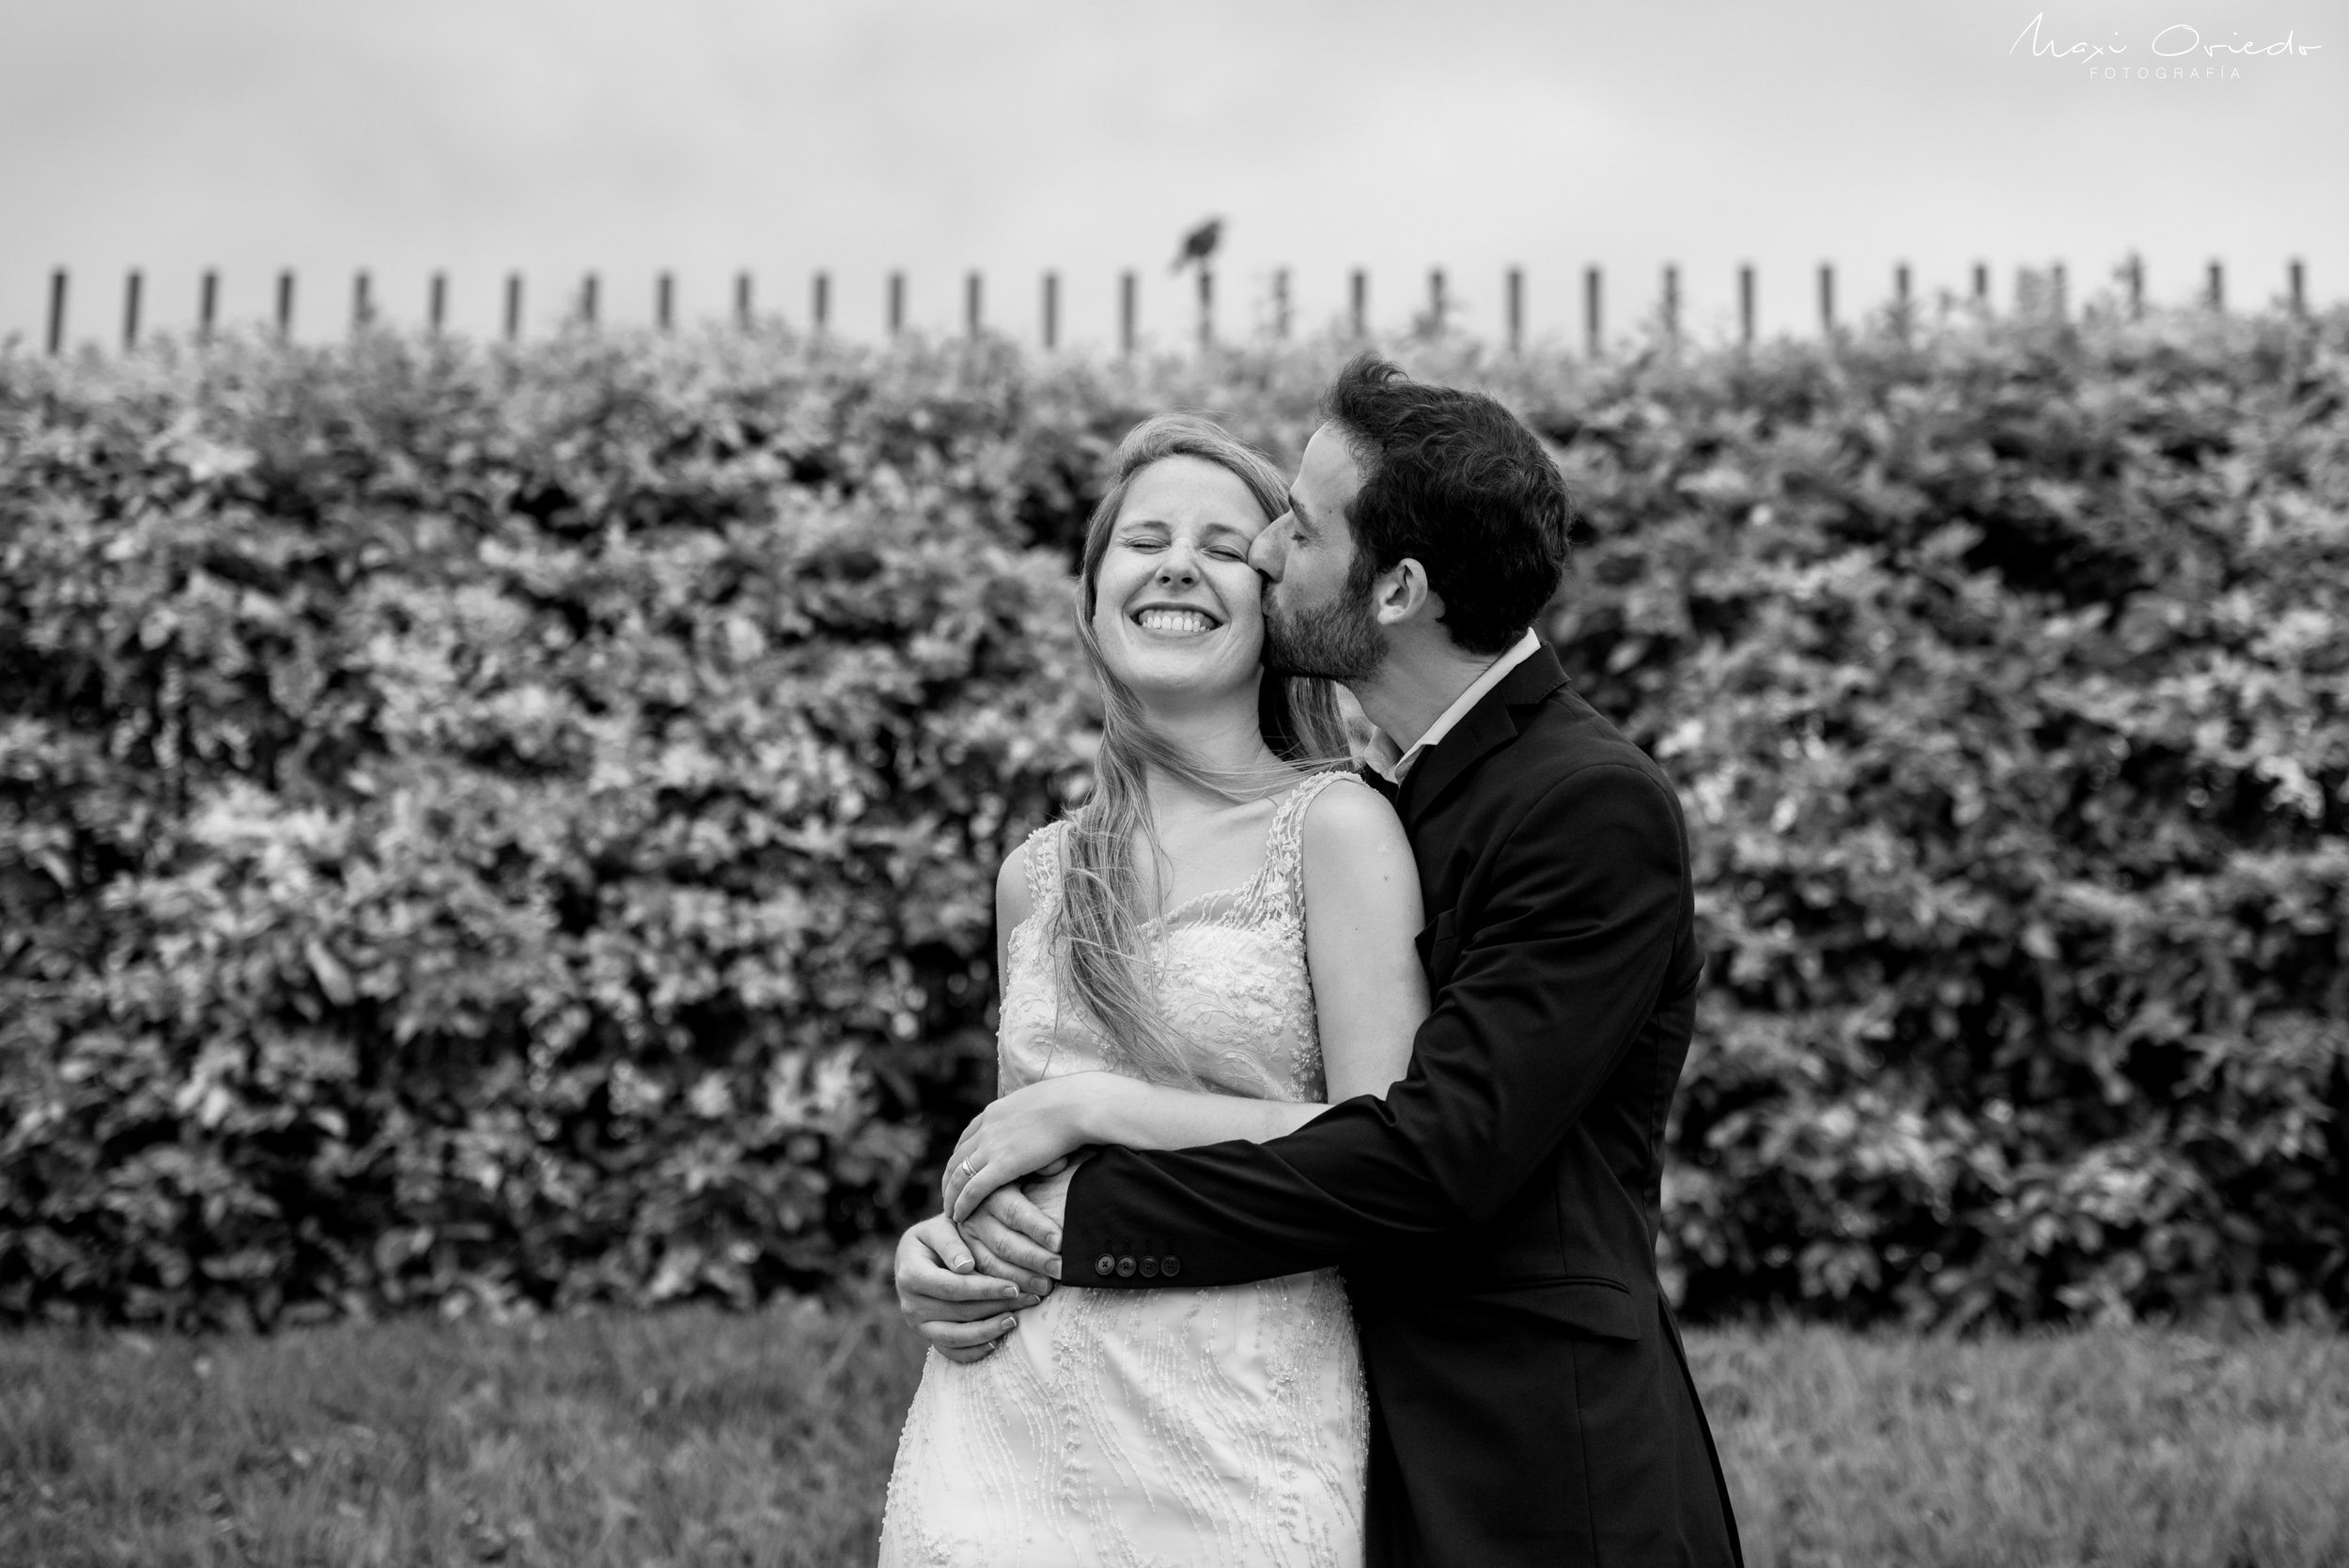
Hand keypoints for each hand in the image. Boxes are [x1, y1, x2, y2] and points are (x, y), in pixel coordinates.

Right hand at [892, 1213, 1036, 1363]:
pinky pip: (951, 1351)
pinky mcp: (927, 1336)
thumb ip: (950, 1243)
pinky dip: (974, 1350)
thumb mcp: (939, 1228)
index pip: (952, 1287)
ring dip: (988, 1331)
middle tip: (1028, 1301)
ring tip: (1015, 1321)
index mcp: (910, 1274)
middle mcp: (909, 1304)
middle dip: (995, 1308)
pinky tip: (997, 1340)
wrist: (918, 1254)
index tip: (1013, 1287)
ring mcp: (917, 1324)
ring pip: (955, 1337)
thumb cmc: (935, 1237)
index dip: (984, 1289)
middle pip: (958, 1313)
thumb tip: (965, 1267)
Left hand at [944, 1074, 1113, 1222]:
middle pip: (958, 1157)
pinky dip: (961, 1203)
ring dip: (950, 1195)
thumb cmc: (1072, 1104)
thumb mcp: (1040, 1105)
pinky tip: (958, 1216)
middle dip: (950, 1177)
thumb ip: (1032, 1117)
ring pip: (958, 1176)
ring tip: (949, 1210)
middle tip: (948, 1194)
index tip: (959, 1170)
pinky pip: (972, 1189)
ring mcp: (992, 1146)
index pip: (968, 1136)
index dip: (961, 1156)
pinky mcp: (1002, 1165)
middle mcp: (987, 1127)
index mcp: (995, 1111)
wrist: (1078, 1105)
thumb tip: (1043, 1125)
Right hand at [959, 1159, 1080, 1285]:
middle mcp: (974, 1215)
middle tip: (1061, 1270)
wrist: (964, 1187)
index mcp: (990, 1190)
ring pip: (990, 1263)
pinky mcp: (962, 1253)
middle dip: (1035, 1259)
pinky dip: (1001, 1290)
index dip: (1037, 1227)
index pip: (1015, 1212)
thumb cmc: (1007, 1176)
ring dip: (1020, 1279)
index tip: (1060, 1242)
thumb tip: (1058, 1163)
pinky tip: (1025, 1297)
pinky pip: (980, 1277)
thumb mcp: (1019, 1165)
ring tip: (1046, 1288)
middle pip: (1004, 1242)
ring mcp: (964, 1237)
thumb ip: (1039, 1165)